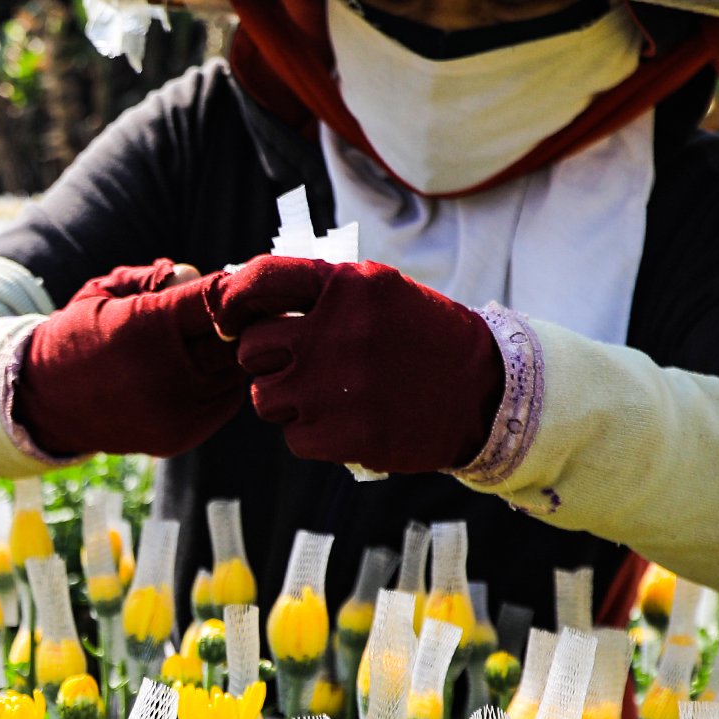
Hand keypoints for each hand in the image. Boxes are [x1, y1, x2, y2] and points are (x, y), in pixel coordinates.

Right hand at [14, 260, 244, 458]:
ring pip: (233, 370)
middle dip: (232, 320)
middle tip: (221, 311)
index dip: (230, 286)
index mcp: (145, 328)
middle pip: (235, 337)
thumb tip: (203, 277)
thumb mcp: (105, 291)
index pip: (218, 298)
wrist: (43, 401)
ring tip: (197, 342)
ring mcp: (176, 411)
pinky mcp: (182, 436)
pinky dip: (218, 381)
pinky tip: (191, 372)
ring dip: (225, 352)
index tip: (230, 281)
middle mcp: (165, 373)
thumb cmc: (79, 335)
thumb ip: (155, 277)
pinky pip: (224, 399)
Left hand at [210, 256, 504, 474]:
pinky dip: (314, 436)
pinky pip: (293, 438)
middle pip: (252, 349)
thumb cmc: (425, 340)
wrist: (486, 393)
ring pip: (265, 398)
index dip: (235, 301)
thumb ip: (323, 293)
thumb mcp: (381, 294)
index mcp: (345, 288)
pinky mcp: (342, 434)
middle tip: (298, 368)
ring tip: (329, 397)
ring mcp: (334, 386)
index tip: (233, 320)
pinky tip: (349, 423)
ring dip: (287, 402)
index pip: (261, 280)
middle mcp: (334, 332)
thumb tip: (251, 304)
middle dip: (266, 362)